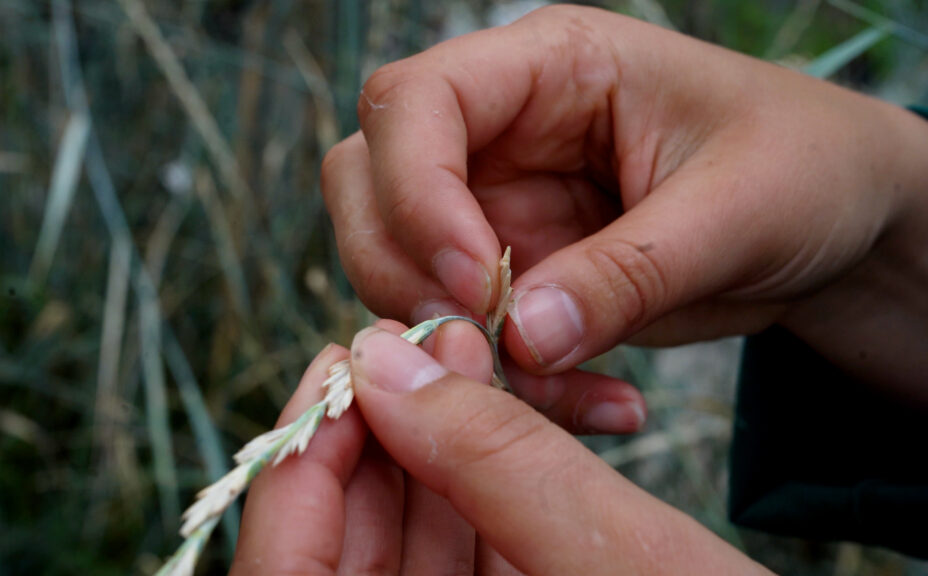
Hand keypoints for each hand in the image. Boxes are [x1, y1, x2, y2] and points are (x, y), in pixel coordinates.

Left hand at [232, 323, 771, 573]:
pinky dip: (473, 480)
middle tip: (419, 341)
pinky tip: (498, 411)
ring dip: (431, 442)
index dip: (306, 457)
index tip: (350, 360)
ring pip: (405, 540)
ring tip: (467, 354)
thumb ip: (496, 463)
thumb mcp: (620, 556)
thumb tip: (384, 361)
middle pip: (343, 546)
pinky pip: (458, 551)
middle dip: (380, 430)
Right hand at [322, 5, 927, 402]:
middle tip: (484, 344)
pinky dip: (509, 383)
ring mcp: (498, 204)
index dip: (415, 190)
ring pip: (397, 267)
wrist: (836, 224)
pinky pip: (465, 331)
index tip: (472, 279)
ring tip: (561, 390)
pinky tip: (596, 405)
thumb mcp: (735, 210)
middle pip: (369, 182)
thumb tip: (521, 336)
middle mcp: (500, 131)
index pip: (414, 103)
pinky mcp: (514, 273)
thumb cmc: (804, 169)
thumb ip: (627, 271)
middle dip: (406, 272)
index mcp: (547, 67)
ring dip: (455, 344)